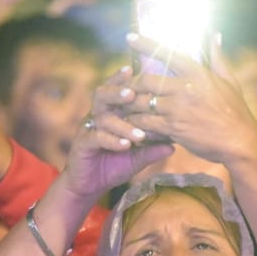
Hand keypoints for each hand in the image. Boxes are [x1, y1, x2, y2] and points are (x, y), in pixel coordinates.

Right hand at [63, 65, 172, 198]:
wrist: (89, 185)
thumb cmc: (113, 165)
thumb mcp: (136, 157)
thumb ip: (152, 150)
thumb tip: (174, 145)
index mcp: (109, 113)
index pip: (115, 91)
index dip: (122, 80)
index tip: (135, 70)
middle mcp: (97, 117)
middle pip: (102, 95)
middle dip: (117, 92)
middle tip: (132, 94)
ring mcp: (88, 129)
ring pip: (102, 118)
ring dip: (122, 124)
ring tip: (139, 133)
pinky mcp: (82, 144)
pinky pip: (96, 137)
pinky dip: (112, 140)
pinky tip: (125, 145)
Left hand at [122, 36, 256, 167]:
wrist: (239, 142)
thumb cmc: (236, 111)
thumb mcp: (229, 81)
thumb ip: (218, 57)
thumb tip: (215, 35)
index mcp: (197, 73)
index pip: (167, 54)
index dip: (145, 45)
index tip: (130, 39)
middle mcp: (184, 88)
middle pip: (146, 80)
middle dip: (130, 83)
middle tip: (122, 85)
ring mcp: (177, 109)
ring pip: (142, 102)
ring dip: (129, 104)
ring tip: (120, 105)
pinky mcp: (173, 128)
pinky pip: (146, 122)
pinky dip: (136, 123)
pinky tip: (130, 123)